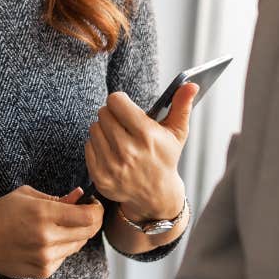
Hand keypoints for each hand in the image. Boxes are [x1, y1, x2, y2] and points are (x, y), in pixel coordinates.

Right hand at [0, 185, 104, 278]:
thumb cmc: (0, 214)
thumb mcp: (26, 196)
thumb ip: (57, 197)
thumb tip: (80, 196)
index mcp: (43, 214)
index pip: (88, 217)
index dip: (97, 210)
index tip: (93, 204)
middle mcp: (47, 238)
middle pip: (88, 232)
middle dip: (91, 221)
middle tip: (84, 212)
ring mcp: (46, 258)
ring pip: (78, 245)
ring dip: (76, 234)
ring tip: (58, 225)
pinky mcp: (43, 271)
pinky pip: (64, 257)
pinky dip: (62, 248)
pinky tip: (46, 240)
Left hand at [86, 86, 193, 219]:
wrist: (155, 194)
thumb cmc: (165, 157)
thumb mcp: (177, 132)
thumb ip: (181, 105)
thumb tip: (191, 84)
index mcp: (147, 135)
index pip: (116, 101)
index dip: (120, 101)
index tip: (126, 107)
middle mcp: (128, 151)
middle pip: (103, 113)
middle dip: (112, 115)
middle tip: (122, 124)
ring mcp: (112, 165)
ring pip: (94, 128)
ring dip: (103, 130)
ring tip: (118, 138)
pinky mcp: (100, 176)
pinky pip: (88, 145)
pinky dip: (97, 146)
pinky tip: (111, 151)